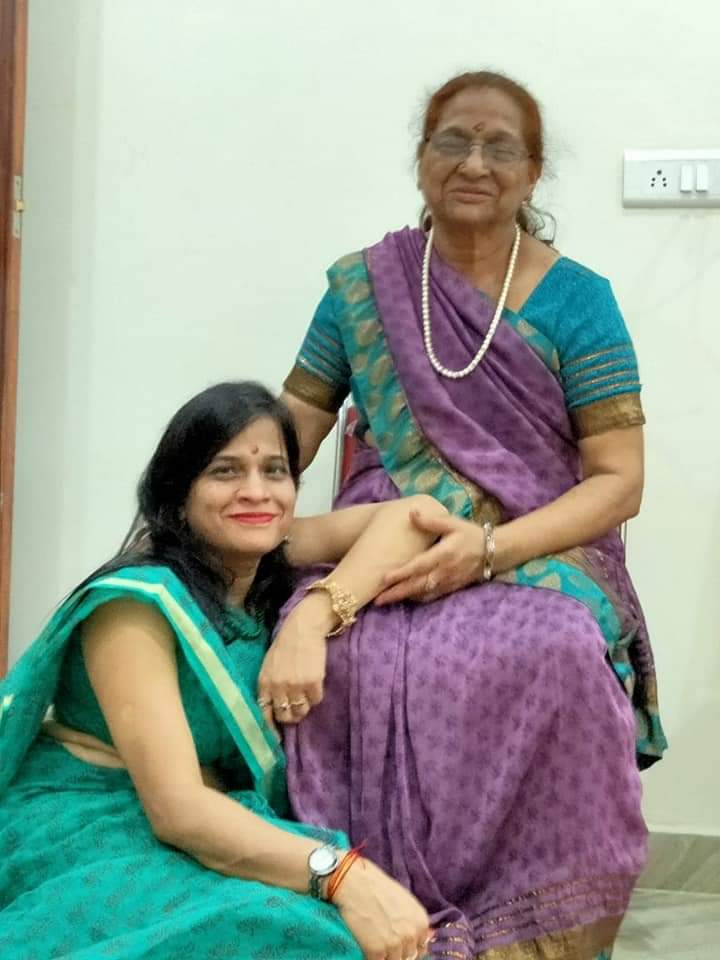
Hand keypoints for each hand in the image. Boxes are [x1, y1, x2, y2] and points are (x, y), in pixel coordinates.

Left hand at [256, 596, 329, 728]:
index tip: (277, 739)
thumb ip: (269, 686)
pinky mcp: (313, 682)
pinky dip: (316, 696)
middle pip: (285, 716)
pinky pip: (316, 700)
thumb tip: (274, 708)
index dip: (271, 728)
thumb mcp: (269, 665)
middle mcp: (278, 687)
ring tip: (306, 695)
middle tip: (297, 710)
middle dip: (291, 717)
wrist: (303, 627)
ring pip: (301, 711)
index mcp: (264, 682)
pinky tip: (315, 683)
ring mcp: (296, 685)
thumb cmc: (285, 645)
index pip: (264, 713)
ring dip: (304, 707)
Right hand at [333, 857, 431, 959]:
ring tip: (374, 941)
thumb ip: (412, 922)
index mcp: (421, 922)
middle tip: (383, 940)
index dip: (409, 948)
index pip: (421, 948)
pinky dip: (370, 957)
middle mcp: (411, 935)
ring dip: (384, 955)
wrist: (353, 881)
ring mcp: (394, 944)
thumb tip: (416, 939)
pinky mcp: (376, 951)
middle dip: (397, 952)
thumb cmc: (377, 886)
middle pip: (407, 956)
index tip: (398, 945)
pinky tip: (366, 944)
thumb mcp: (404, 901)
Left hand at [375, 509, 484, 604]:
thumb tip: (411, 513)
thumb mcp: (453, 522)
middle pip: (417, 585)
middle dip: (397, 593)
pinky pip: (432, 596)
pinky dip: (418, 599)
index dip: (401, 573)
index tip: (384, 578)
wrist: (495, 551)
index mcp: (444, 554)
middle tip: (377, 600)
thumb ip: (431, 520)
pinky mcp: (452, 587)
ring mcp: (449, 582)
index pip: (419, 566)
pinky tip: (406, 598)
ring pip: (423, 593)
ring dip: (405, 598)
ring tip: (386, 600)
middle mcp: (445, 571)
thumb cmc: (471, 534)